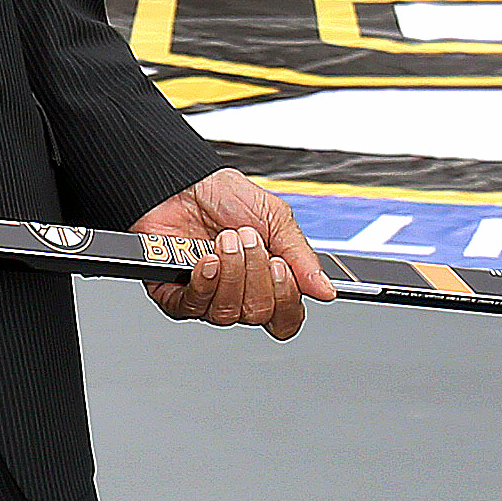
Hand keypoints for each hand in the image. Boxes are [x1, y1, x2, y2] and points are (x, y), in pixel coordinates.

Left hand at [130, 169, 335, 339]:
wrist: (184, 181)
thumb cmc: (225, 197)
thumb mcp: (275, 219)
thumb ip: (302, 257)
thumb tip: (326, 290)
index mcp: (267, 282)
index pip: (285, 318)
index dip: (286, 300)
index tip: (282, 266)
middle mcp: (238, 295)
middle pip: (258, 315)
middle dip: (255, 273)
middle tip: (248, 239)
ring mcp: (207, 298)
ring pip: (227, 314)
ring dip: (230, 273)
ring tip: (224, 240)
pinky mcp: (175, 295)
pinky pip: (193, 308)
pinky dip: (204, 282)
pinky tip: (206, 260)